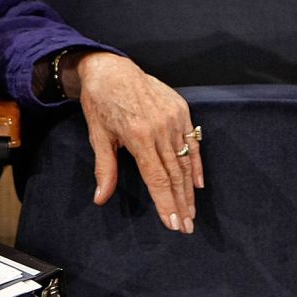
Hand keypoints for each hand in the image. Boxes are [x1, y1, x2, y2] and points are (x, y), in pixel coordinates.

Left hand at [73, 52, 201, 234]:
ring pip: (185, 162)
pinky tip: (198, 184)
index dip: (165, 203)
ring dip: (189, 190)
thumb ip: (105, 168)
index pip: (157, 178)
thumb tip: (101, 198)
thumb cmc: (101, 103)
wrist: (112, 69)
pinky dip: (196, 164)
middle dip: (181, 203)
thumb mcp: (98, 136)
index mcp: (139, 136)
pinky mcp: (181, 110)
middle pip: (174, 175)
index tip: (173, 224)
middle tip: (186, 227)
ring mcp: (173, 119)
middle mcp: (160, 129)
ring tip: (192, 212)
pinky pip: (193, 142)